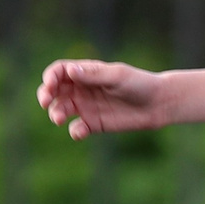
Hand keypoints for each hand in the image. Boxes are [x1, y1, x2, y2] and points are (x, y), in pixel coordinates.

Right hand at [39, 58, 170, 137]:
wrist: (159, 104)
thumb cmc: (140, 84)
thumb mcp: (118, 76)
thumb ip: (94, 75)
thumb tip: (70, 71)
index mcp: (86, 72)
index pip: (59, 72)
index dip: (50, 77)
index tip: (50, 84)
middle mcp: (82, 89)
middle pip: (54, 91)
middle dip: (45, 95)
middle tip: (45, 102)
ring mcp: (86, 107)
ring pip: (61, 110)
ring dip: (56, 113)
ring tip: (59, 118)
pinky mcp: (94, 124)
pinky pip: (77, 128)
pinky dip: (75, 131)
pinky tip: (80, 132)